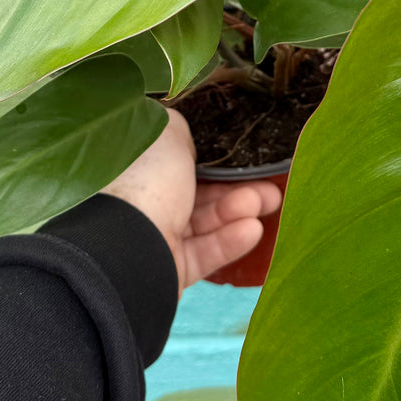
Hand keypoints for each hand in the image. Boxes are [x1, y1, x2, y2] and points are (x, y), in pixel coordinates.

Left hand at [102, 108, 282, 291]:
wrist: (130, 246)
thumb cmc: (147, 182)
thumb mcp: (166, 135)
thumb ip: (181, 130)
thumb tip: (190, 141)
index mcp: (138, 169)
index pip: (179, 162)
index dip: (213, 159)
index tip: (244, 154)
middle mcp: (145, 202)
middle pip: (198, 193)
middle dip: (236, 186)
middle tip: (270, 183)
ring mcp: (157, 238)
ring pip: (206, 222)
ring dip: (239, 210)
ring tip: (269, 200)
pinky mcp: (172, 269)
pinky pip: (205, 253)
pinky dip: (230, 241)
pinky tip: (253, 230)